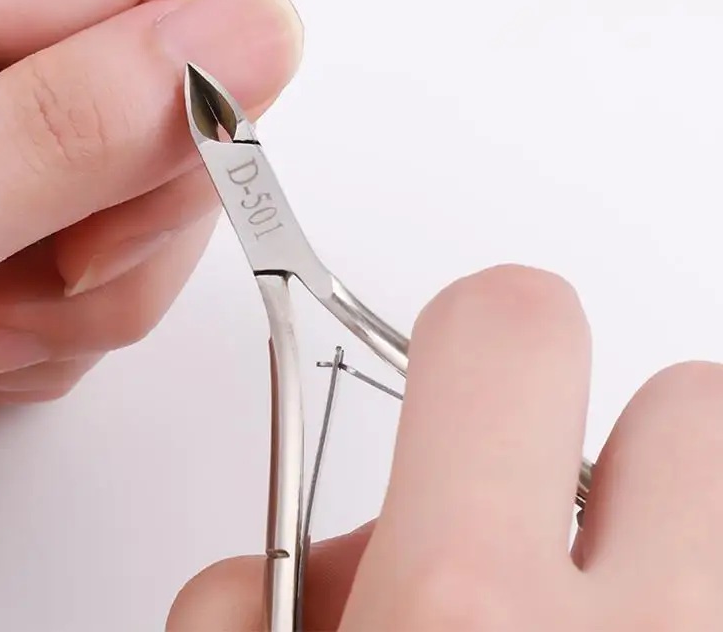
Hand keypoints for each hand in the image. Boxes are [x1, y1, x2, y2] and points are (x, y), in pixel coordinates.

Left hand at [0, 0, 302, 499]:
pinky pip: (84, 242)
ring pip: (136, 175)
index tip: (125, 205)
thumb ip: (58, 133)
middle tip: (24, 288)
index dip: (201, 77)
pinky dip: (44, 317)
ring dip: (84, 284)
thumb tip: (257, 31)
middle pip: (165, 74)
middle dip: (133, 214)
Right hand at [169, 265, 722, 629]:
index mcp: (465, 615)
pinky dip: (695, 603)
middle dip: (607, 452)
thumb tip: (298, 570)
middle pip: (687, 406)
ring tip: (602, 612)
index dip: (481, 332)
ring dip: (674, 538)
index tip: (464, 372)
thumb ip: (254, 601)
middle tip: (540, 536)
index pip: (511, 328)